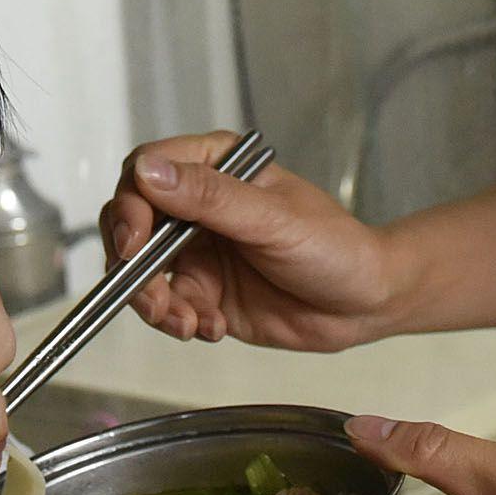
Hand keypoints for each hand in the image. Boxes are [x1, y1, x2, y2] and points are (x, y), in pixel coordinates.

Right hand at [97, 131, 408, 351]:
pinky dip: (181, 322)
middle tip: (150, 295)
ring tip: (186, 322)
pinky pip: (168, 307)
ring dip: (153, 302)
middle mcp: (199, 207)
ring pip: (143, 273)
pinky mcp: (203, 293)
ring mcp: (198, 251)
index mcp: (216, 167)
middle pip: (132, 224)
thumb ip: (210, 197)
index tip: (133, 241)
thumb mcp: (273, 219)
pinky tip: (213, 327)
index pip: (148, 172)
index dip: (130, 205)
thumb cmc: (335, 246)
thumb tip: (150, 172)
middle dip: (132, 264)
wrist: (365, 304)